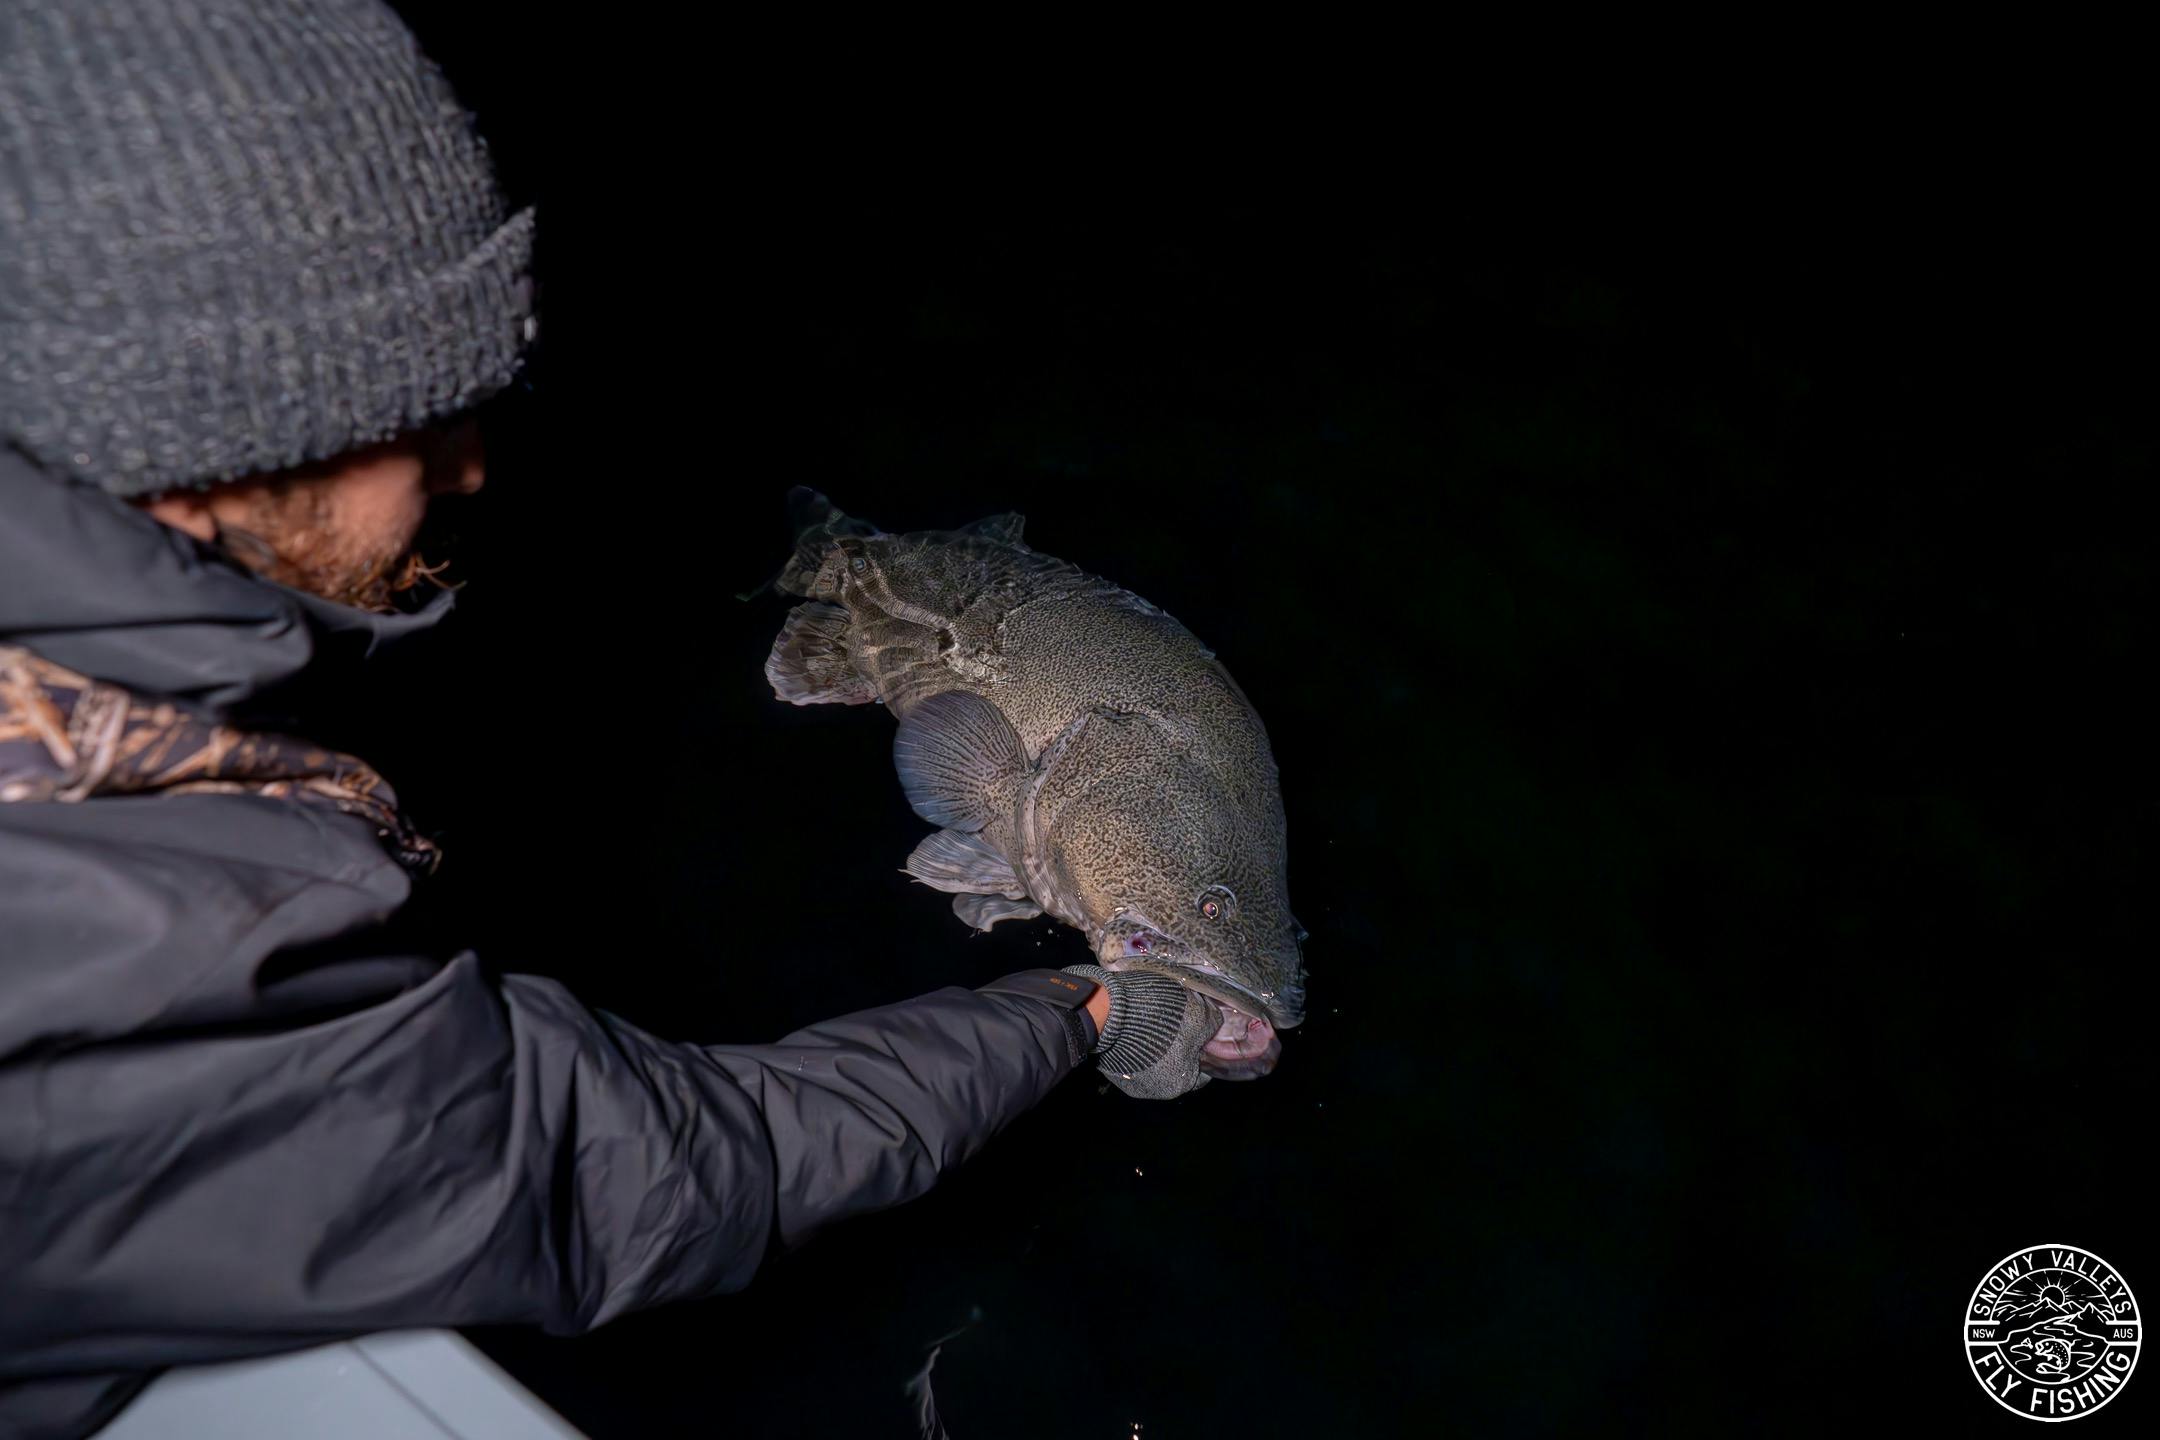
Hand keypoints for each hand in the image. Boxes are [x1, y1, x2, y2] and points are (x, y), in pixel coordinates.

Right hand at [1061, 965, 1218, 1098]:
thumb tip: (1213, 1028)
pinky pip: (1134, 1056)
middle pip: (1178, 1066)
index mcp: (1179, 1083)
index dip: (1204, 1047)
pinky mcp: (1112, 1069)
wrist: (1106, 1011)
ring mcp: (1130, 1082)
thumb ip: (1212, 1025)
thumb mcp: (1198, 1014)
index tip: (1200, 1030)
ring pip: (1155, 1061)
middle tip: (1177, 1021)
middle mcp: (1155, 1090)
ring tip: (1154, 1019)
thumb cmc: (1158, 1017)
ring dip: (1158, 1044)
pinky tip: (1136, 1024)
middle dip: (1180, 1045)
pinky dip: (1137, 1043)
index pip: (1203, 1069)